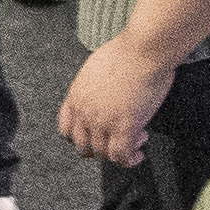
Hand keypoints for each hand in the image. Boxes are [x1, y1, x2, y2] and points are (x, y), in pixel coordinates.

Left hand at [55, 42, 169, 164]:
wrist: (143, 50)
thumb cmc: (128, 52)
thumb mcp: (96, 69)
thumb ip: (94, 87)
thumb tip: (105, 94)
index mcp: (76, 96)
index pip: (66, 128)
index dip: (78, 137)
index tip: (90, 138)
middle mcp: (85, 112)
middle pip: (82, 145)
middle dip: (98, 148)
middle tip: (114, 144)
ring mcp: (103, 121)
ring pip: (102, 153)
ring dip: (118, 152)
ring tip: (135, 141)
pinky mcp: (124, 127)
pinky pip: (121, 155)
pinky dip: (129, 159)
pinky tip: (138, 154)